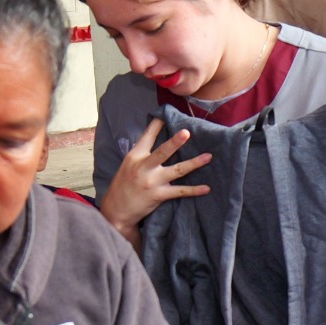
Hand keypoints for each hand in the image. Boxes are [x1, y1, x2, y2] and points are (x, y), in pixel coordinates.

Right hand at [98, 118, 213, 243]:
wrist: (117, 210)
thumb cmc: (124, 184)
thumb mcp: (128, 164)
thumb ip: (142, 153)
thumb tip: (157, 137)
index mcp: (135, 156)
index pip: (147, 137)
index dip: (156, 125)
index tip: (165, 115)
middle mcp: (144, 167)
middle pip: (162, 152)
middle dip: (175, 142)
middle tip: (187, 132)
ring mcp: (152, 182)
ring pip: (177, 170)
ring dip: (194, 163)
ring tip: (208, 157)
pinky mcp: (159, 195)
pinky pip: (180, 191)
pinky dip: (194, 190)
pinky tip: (206, 188)